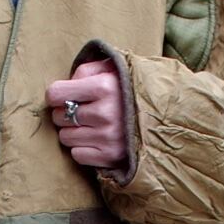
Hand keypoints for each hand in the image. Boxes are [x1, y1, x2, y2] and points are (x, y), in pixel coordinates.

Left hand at [46, 59, 129, 176]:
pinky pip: (77, 154)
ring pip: (65, 137)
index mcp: (104, 86)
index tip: (62, 96)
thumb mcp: (114, 67)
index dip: (56, 95)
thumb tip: (65, 84)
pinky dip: (82, 148)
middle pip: (59, 117)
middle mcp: (105, 113)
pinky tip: (95, 139)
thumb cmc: (133, 86)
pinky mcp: (110, 156)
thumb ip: (87, 69)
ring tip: (89, 125)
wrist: (167, 112)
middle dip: (65, 113)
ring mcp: (107, 137)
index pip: (56, 94)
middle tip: (80, 110)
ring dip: (72, 132)